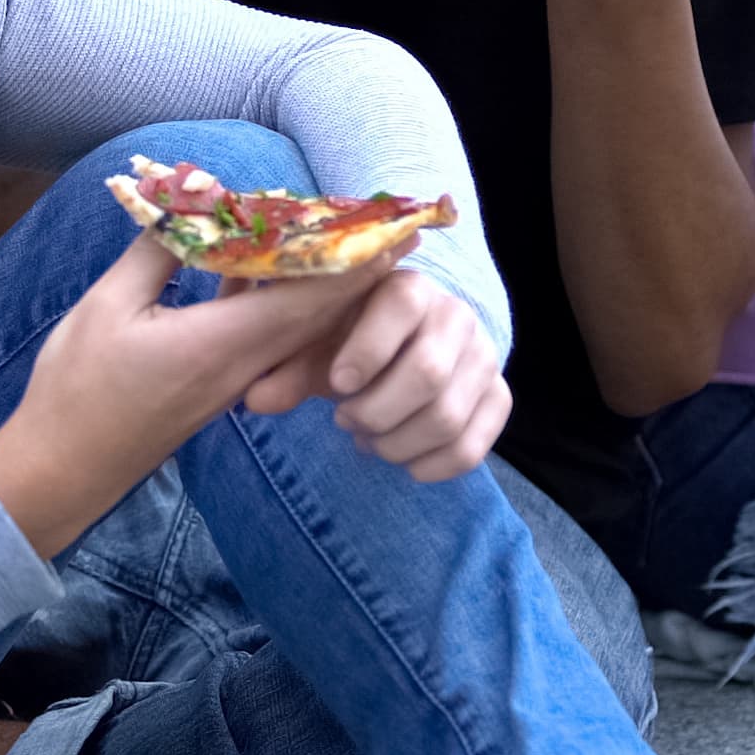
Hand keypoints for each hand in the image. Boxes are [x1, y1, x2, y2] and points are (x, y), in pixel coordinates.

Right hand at [0, 234, 386, 554]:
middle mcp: (243, 366)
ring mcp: (235, 382)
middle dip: (352, 266)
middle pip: (314, 312)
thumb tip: (193, 202)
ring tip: (326, 231)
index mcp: (223, 344)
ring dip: (313, 281)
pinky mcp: (220, 388)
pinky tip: (251, 267)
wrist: (63, 469)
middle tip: (383, 223)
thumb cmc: (79, 388)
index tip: (393, 230)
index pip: (307, 298)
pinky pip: (264, 338)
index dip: (353, 261)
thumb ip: (159, 251)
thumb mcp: (109, 305)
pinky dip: (273, 300)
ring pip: (292, 326)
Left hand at [241, 259, 510, 481]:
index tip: (338, 386)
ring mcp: (485, 357)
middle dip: (376, 412)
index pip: (400, 307)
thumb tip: (256, 399)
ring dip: (397, 444)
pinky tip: (405, 462)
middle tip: (346, 421)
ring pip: (447, 418)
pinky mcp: (499, 396)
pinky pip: (473, 447)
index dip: (368, 350)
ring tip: (370, 440)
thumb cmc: (354, 340)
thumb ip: (288, 368)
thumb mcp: (319, 344)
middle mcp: (457, 316)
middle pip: (428, 375)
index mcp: (410, 288)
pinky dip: (431, 466)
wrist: (411, 344)